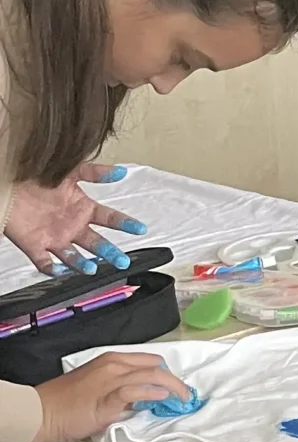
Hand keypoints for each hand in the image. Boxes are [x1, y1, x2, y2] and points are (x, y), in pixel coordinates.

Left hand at [3, 169, 141, 276]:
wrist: (7, 185)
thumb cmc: (36, 176)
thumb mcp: (70, 170)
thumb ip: (95, 172)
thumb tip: (120, 172)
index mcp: (83, 208)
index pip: (110, 219)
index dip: (125, 224)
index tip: (140, 229)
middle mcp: (72, 226)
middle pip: (97, 243)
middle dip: (111, 253)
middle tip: (122, 261)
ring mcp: (55, 238)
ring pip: (75, 257)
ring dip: (84, 264)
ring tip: (93, 268)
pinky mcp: (35, 246)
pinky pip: (46, 263)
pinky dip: (53, 270)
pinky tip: (61, 271)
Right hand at [28, 353, 189, 441]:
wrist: (38, 413)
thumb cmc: (62, 403)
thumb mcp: (95, 389)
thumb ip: (118, 390)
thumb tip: (140, 399)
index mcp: (110, 360)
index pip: (148, 361)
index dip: (165, 373)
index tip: (175, 386)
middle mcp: (113, 366)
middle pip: (155, 366)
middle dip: (175, 380)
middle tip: (185, 395)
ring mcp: (110, 381)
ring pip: (151, 375)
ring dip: (172, 387)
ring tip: (182, 399)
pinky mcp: (106, 400)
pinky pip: (135, 391)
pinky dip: (152, 393)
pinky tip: (162, 399)